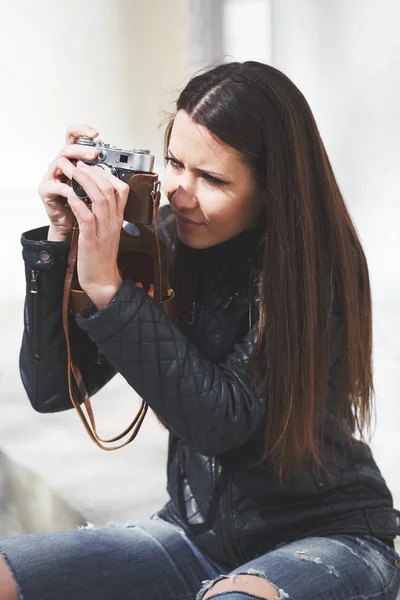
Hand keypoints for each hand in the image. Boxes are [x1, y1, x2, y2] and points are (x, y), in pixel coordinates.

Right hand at [38, 124, 99, 240]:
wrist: (71, 224)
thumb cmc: (83, 205)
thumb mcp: (96, 188)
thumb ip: (101, 176)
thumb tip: (117, 168)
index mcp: (73, 161)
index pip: (73, 137)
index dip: (82, 131)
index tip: (96, 133)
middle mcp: (60, 165)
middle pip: (67, 147)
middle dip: (82, 149)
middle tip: (95, 154)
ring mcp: (51, 176)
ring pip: (60, 162)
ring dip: (75, 167)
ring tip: (85, 172)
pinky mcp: (46, 190)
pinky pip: (57, 186)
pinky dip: (70, 190)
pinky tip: (78, 194)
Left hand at [67, 160, 129, 309]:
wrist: (102, 280)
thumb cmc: (101, 256)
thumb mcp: (108, 231)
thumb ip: (105, 214)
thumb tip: (97, 196)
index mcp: (118, 219)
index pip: (121, 190)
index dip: (107, 174)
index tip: (92, 167)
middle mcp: (113, 223)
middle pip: (110, 190)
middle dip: (94, 172)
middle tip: (80, 164)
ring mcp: (104, 231)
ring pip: (100, 200)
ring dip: (85, 183)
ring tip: (74, 173)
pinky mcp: (92, 240)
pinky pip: (87, 218)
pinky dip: (79, 204)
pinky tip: (71, 196)